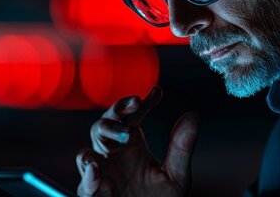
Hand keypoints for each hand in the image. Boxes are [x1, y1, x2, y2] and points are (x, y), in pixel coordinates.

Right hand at [75, 87, 199, 195]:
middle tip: (136, 103)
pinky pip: (86, 184)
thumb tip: (193, 115)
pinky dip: (89, 176)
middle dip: (118, 111)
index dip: (141, 103)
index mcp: (130, 146)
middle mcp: (112, 156)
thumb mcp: (176, 175)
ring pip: (89, 150)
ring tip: (124, 133)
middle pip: (104, 125)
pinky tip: (96, 168)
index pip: (131, 117)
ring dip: (104, 138)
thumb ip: (181, 147)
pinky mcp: (94, 195)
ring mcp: (101, 175)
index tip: (158, 93)